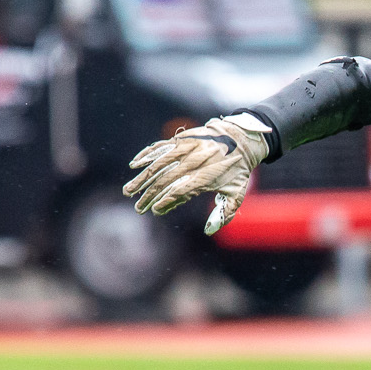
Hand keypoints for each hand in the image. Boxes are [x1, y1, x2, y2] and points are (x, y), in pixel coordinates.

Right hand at [123, 113, 270, 234]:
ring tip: (129, 191)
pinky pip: (160, 147)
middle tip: (138, 208)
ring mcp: (186, 149)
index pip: (180, 191)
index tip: (155, 211)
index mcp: (206, 176)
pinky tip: (134, 165)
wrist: (241, 138)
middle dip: (149, 196)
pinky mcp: (181, 139)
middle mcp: (193, 162)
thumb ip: (225, 213)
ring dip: (141, 178)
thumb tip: (209, 231)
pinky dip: (146, 155)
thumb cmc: (238, 170)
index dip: (166, 201)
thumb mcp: (237, 192)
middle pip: (165, 181)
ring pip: (158, 164)